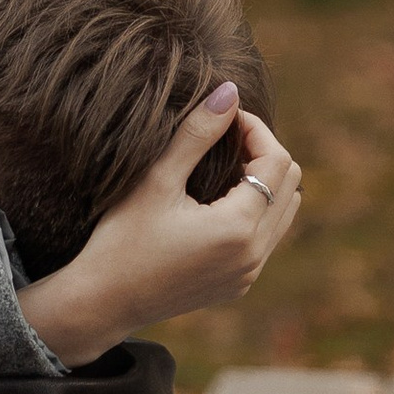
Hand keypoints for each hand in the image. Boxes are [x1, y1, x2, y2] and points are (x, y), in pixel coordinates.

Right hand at [21, 87, 301, 367]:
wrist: (102, 302)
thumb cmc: (121, 238)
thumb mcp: (156, 179)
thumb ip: (197, 133)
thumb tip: (231, 91)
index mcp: (238, 229)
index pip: (277, 161)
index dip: (255, 129)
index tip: (222, 117)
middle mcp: (253, 256)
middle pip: (291, 184)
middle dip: (263, 152)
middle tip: (223, 137)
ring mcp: (248, 274)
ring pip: (285, 211)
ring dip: (262, 181)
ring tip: (221, 165)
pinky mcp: (237, 285)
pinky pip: (267, 236)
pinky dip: (255, 209)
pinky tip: (215, 199)